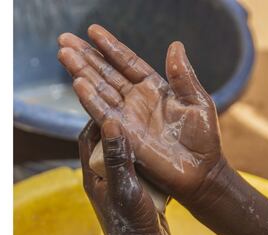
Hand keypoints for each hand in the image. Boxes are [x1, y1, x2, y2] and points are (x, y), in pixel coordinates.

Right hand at [58, 25, 228, 209]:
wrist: (201, 171)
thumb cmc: (203, 139)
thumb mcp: (198, 102)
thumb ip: (183, 76)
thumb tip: (175, 45)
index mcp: (154, 89)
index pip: (128, 62)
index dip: (111, 47)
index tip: (92, 30)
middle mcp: (137, 101)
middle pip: (107, 74)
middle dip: (87, 57)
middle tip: (64, 40)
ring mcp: (129, 118)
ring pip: (101, 91)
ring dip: (82, 73)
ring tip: (64, 55)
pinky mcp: (125, 136)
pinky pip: (104, 115)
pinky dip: (91, 100)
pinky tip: (78, 84)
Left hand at [79, 118, 171, 234]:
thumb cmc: (131, 224)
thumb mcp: (124, 187)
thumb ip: (117, 157)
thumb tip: (109, 121)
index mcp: (94, 176)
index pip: (89, 139)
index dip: (98, 120)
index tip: (114, 103)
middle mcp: (105, 179)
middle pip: (108, 145)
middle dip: (120, 128)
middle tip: (136, 109)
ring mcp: (122, 186)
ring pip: (127, 157)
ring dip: (138, 143)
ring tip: (153, 125)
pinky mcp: (137, 193)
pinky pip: (142, 171)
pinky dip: (150, 160)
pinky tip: (164, 150)